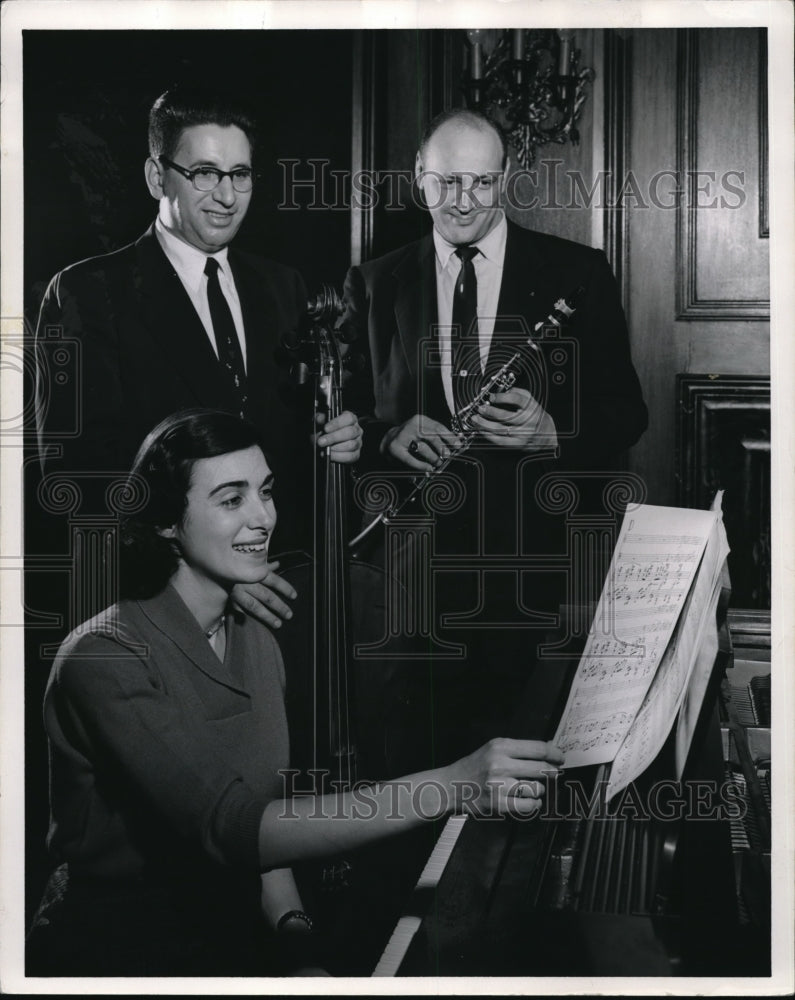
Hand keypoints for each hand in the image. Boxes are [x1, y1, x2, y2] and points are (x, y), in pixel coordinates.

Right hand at [231, 561, 296, 628]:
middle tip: (289, 615)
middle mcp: (247, 581)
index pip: (274, 580)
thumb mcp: (250, 562)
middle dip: (279, 606)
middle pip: (267, 595)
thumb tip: (278, 564)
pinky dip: (244, 616)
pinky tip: (252, 623)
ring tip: (278, 624)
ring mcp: (237, 591)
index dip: (285, 588)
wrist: (214, 565)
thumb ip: (264, 566)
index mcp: (254, 571)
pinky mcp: (228, 598)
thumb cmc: (236, 563)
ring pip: (254, 606)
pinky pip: (237, 609)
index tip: (294, 596)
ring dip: (267, 616)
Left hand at [314, 410, 361, 463]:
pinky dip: (339, 457)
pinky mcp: (356, 454)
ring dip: (336, 448)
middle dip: (334, 438)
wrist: (324, 444)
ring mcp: (358, 442)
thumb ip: (320, 419)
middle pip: (350, 432)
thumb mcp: (321, 422)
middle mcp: (356, 430)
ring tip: (325, 449)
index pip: (349, 418)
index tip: (325, 429)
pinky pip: (351, 456)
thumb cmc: (325, 431)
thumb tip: (319, 419)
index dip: (337, 424)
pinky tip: (330, 456)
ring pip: (351, 445)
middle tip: (321, 441)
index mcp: (350, 418)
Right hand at [381, 414, 463, 471]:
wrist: (389, 438)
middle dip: (442, 448)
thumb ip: (437, 435)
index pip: (438, 427)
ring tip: (438, 463)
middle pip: (431, 437)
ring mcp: (402, 437)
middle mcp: (411, 426)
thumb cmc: (410, 436)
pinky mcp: (396, 449)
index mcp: (420, 420)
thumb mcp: (423, 431)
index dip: (450, 437)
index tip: (458, 445)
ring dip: (433, 457)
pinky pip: (411, 459)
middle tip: (448, 455)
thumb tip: (455, 443)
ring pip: (423, 448)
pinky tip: (428, 468)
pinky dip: (421, 465)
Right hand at [446, 738, 563, 817]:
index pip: (538, 748)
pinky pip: (528, 805)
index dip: (554, 753)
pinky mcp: (498, 804)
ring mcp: (499, 785)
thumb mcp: (492, 749)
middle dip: (553, 772)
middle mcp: (500, 764)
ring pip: (537, 788)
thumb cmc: (474, 767)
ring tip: (534, 788)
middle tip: (555, 773)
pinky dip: (534, 804)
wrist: (450, 786)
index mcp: (500, 746)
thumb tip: (548, 748)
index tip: (561, 758)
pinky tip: (530, 800)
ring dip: (540, 789)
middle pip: (542, 767)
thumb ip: (518, 749)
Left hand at [468, 388, 557, 450]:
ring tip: (476, 419)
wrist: (547, 434)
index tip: (492, 397)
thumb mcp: (532, 401)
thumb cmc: (536, 416)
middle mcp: (528, 421)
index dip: (502, 397)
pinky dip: (489, 435)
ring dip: (485, 424)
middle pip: (506, 416)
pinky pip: (500, 441)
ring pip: (500, 429)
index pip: (516, 399)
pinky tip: (482, 430)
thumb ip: (518, 393)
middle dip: (490, 412)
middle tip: (480, 408)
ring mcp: (523, 434)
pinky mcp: (518, 444)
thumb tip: (502, 390)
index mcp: (532, 407)